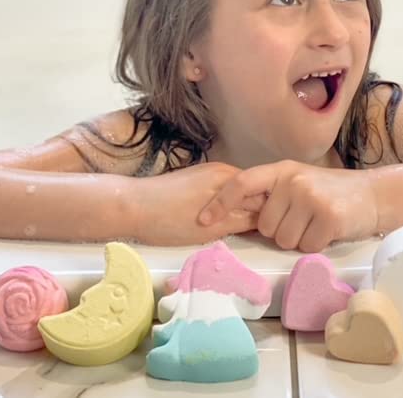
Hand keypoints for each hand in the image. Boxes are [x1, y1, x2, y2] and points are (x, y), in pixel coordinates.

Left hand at [135, 162, 265, 245]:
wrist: (131, 207)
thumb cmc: (171, 220)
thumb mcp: (213, 228)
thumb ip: (244, 221)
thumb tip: (267, 220)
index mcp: (230, 178)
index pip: (264, 193)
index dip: (270, 212)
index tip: (272, 230)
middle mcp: (222, 170)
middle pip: (251, 190)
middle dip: (257, 209)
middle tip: (258, 232)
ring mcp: (208, 172)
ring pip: (236, 192)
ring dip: (241, 207)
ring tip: (239, 228)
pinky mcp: (196, 178)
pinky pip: (222, 191)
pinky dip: (227, 204)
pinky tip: (220, 218)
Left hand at [197, 160, 378, 251]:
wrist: (373, 194)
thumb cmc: (330, 191)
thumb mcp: (298, 181)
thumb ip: (272, 193)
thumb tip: (236, 215)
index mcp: (282, 170)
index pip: (242, 183)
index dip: (220, 202)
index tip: (203, 219)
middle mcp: (294, 181)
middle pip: (264, 226)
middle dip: (279, 230)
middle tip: (301, 219)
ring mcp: (311, 197)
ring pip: (283, 240)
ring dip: (298, 240)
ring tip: (315, 223)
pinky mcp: (329, 217)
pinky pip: (306, 247)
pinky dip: (315, 245)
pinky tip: (328, 230)